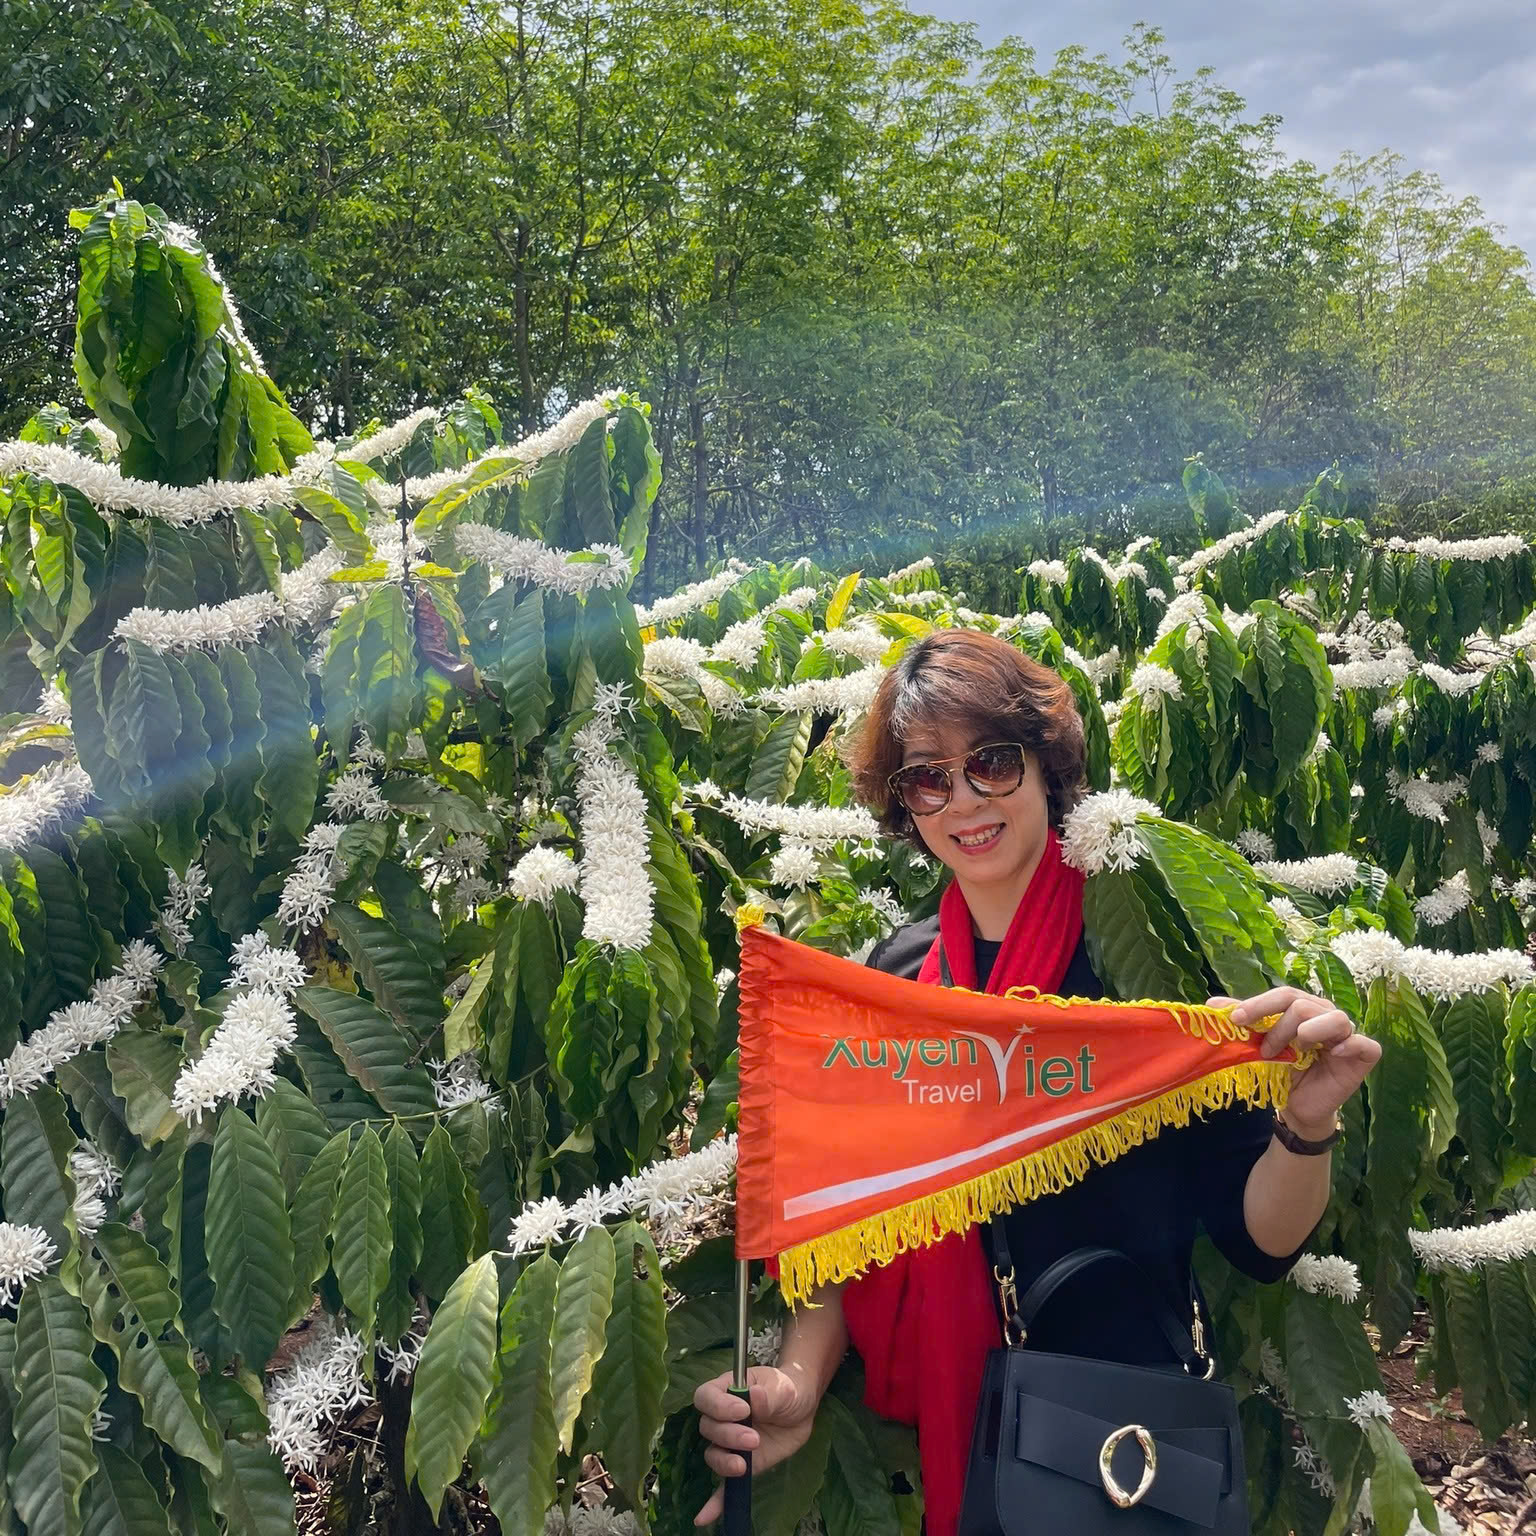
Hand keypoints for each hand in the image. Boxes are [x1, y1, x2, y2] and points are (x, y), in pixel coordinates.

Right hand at [693, 1366, 819, 1525]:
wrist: (802, 1407)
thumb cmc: (787, 1388)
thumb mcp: (782, 1387)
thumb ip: (768, 1394)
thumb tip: (754, 1397)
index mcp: (726, 1391)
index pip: (706, 1397)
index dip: (718, 1406)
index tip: (743, 1410)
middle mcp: (722, 1418)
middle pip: (708, 1428)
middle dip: (728, 1435)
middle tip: (753, 1438)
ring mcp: (730, 1443)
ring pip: (713, 1454)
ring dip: (724, 1461)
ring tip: (744, 1464)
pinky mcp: (741, 1464)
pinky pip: (722, 1486)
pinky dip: (714, 1502)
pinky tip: (705, 1517)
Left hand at [1213, 987, 1382, 1138]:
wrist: (1298, 1106)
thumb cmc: (1282, 1070)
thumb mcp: (1260, 1045)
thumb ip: (1243, 1023)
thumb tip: (1212, 1002)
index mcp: (1305, 1008)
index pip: (1284, 995)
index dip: (1259, 1004)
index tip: (1235, 1019)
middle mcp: (1327, 1016)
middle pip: (1303, 1004)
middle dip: (1278, 1026)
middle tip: (1265, 1049)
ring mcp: (1349, 1035)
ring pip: (1334, 1018)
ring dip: (1308, 1032)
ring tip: (1296, 1050)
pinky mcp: (1365, 1056)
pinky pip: (1364, 1044)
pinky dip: (1348, 1045)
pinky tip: (1331, 1053)